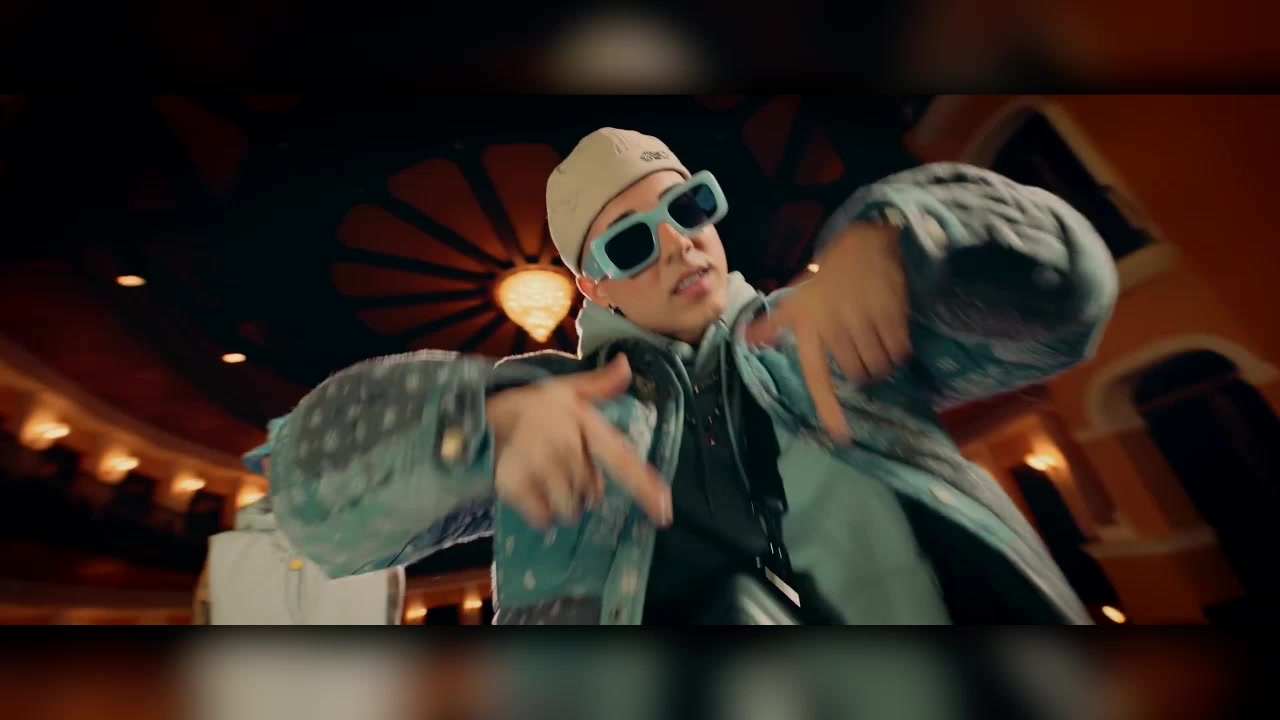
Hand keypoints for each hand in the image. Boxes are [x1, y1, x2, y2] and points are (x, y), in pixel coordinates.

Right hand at [485, 355, 672, 529]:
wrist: (476, 419)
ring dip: (561, 503)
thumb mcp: (564, 390)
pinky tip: (530, 491)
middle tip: (558, 465)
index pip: (622, 460)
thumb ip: (598, 385)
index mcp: (583, 424)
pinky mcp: (516, 488)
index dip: (646, 489)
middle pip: (593, 494)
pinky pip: (544, 519)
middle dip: (580, 487)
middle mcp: (565, 447)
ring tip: (543, 478)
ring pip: (570, 510)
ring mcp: (539, 468)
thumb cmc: (529, 408)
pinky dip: (539, 513)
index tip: (665, 514)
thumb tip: (625, 365)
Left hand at [744, 221, 911, 443]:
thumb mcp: (797, 297)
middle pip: (856, 375)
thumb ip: (777, 324)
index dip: (828, 408)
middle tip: (860, 348)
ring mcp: (864, 320)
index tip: (840, 436)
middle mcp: (835, 326)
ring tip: (875, 340)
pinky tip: (891, 334)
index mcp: (809, 327)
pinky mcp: (891, 315)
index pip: (818, 376)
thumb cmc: (829, 276)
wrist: (866, 244)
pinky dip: (898, 351)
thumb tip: (749, 339)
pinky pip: (899, 352)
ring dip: (881, 362)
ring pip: (878, 366)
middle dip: (861, 370)